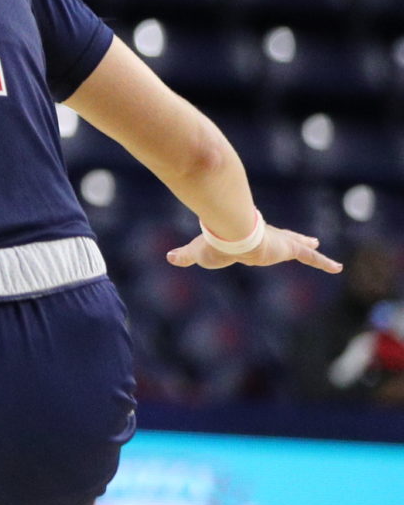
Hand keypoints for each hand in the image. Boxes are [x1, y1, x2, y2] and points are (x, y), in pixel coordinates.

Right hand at [167, 219, 342, 272]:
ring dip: (307, 246)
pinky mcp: (288, 249)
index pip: (256, 239)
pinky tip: (337, 268)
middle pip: (281, 238)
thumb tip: (167, 257)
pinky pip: (310, 257)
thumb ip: (184, 255)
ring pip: (296, 245)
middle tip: (303, 238)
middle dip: (290, 238)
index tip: (265, 239)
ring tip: (316, 245)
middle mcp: (265, 238)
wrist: (231, 236)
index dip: (262, 240)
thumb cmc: (215, 244)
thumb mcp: (198, 253)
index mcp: (246, 239)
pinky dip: (324, 263)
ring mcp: (279, 243)